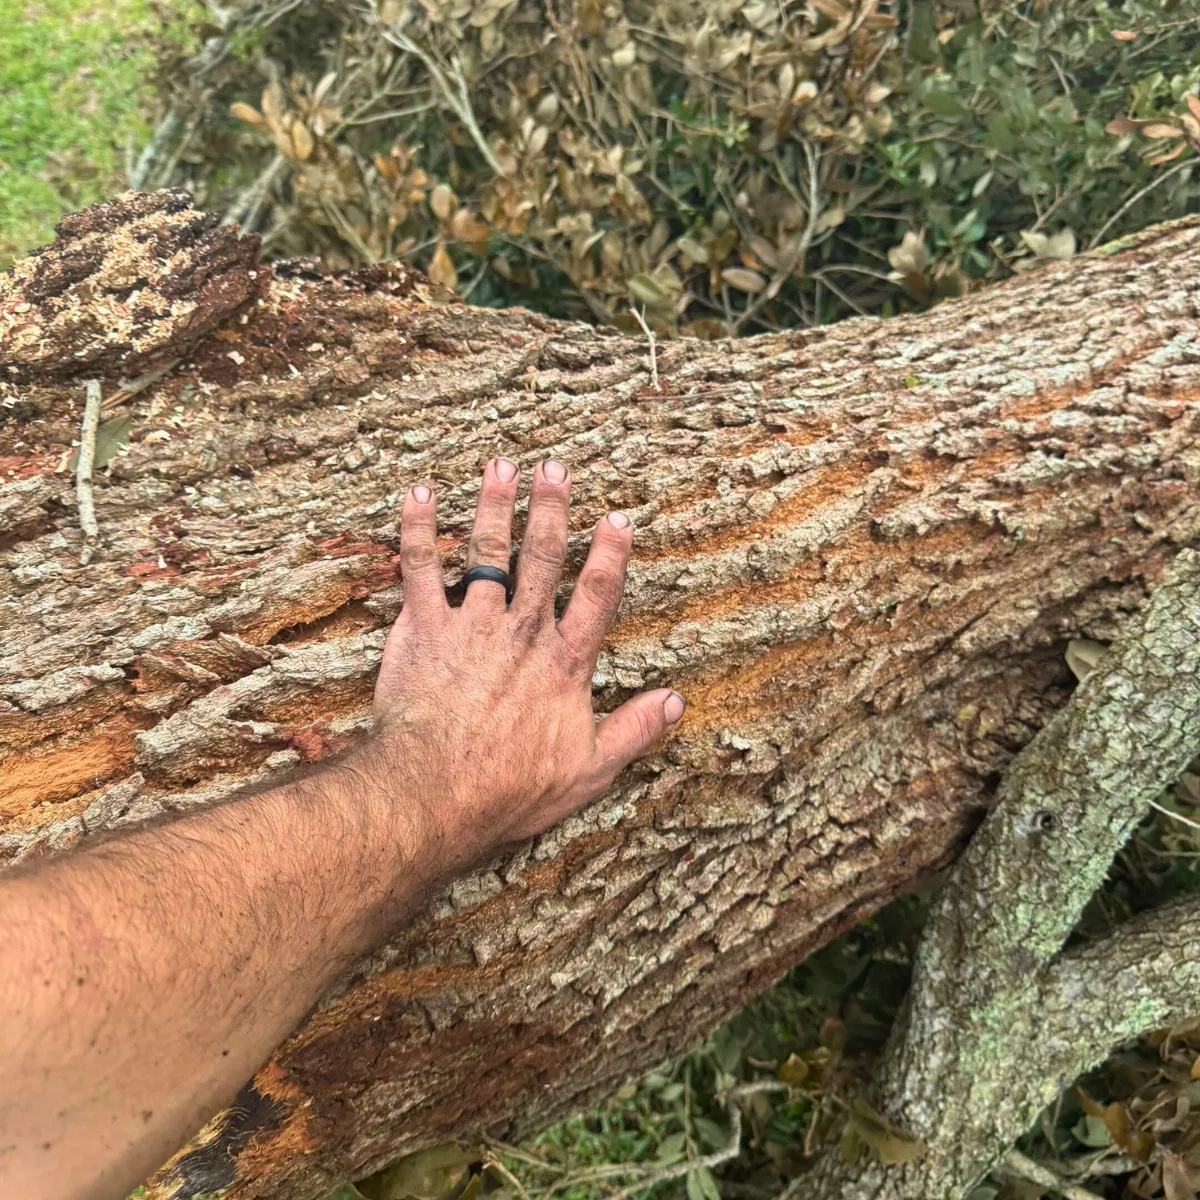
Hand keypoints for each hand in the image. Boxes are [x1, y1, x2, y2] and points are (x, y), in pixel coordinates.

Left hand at [362, 457, 684, 859]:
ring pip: (488, 551)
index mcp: (564, 661)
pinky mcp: (425, 628)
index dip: (609, 554)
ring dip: (495, 505)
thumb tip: (677, 702)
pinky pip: (420, 568)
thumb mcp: (591, 769)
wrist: (437, 789)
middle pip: (543, 557)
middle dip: (551, 508)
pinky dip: (419, 529)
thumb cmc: (512, 787)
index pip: (597, 595)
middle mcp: (523, 631)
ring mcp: (473, 624)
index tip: (616, 517)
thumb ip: (636, 730)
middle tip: (554, 467)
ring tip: (501, 466)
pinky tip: (420, 494)